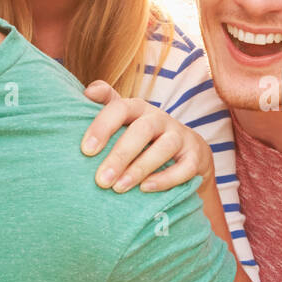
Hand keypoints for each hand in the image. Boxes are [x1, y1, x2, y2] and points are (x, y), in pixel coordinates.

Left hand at [81, 81, 212, 192]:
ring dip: (139, 169)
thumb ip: (106, 105)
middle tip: (101, 180)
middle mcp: (160, 118)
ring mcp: (180, 136)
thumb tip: (89, 92)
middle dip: (120, 155)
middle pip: (142, 130)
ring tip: (119, 188)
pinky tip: (145, 189)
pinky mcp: (195, 156)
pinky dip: (165, 179)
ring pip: (164, 147)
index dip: (102, 126)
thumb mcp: (124, 120)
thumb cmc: (144, 138)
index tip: (86, 150)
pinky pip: (185, 167)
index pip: (120, 108)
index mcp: (138, 108)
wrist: (187, 153)